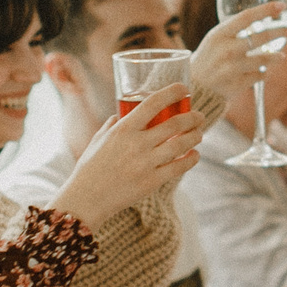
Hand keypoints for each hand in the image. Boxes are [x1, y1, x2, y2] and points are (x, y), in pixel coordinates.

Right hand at [49, 96, 203, 230]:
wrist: (87, 198)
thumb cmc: (91, 167)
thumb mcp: (98, 139)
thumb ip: (113, 125)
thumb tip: (122, 114)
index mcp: (123, 129)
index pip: (152, 103)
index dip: (171, 93)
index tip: (184, 88)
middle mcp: (136, 144)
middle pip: (174, 124)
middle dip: (192, 117)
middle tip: (199, 116)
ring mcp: (145, 163)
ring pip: (180, 145)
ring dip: (195, 136)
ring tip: (199, 133)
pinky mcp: (152, 182)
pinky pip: (178, 167)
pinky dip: (191, 159)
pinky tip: (195, 154)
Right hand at [190, 1, 286, 100]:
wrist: (194, 86)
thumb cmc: (209, 57)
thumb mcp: (216, 38)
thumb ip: (236, 30)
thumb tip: (264, 18)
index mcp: (220, 34)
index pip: (247, 17)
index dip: (266, 10)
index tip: (281, 5)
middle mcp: (227, 50)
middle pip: (261, 37)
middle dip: (281, 30)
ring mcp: (232, 68)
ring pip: (264, 59)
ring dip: (276, 57)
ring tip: (281, 56)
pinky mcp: (237, 84)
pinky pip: (259, 76)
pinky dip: (262, 72)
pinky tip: (260, 71)